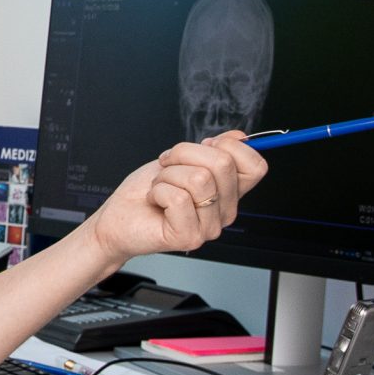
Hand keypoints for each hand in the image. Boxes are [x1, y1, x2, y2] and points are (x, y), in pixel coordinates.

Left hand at [83, 132, 265, 265]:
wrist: (117, 219)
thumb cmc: (145, 191)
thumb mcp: (180, 160)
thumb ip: (211, 150)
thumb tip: (238, 137)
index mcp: (229, 191)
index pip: (256, 166)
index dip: (229, 146)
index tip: (202, 148)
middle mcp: (225, 211)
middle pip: (223, 163)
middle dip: (184, 154)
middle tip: (167, 167)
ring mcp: (210, 227)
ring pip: (199, 178)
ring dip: (168, 175)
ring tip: (159, 188)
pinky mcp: (190, 237)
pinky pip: (179, 197)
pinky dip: (157, 191)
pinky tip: (154, 202)